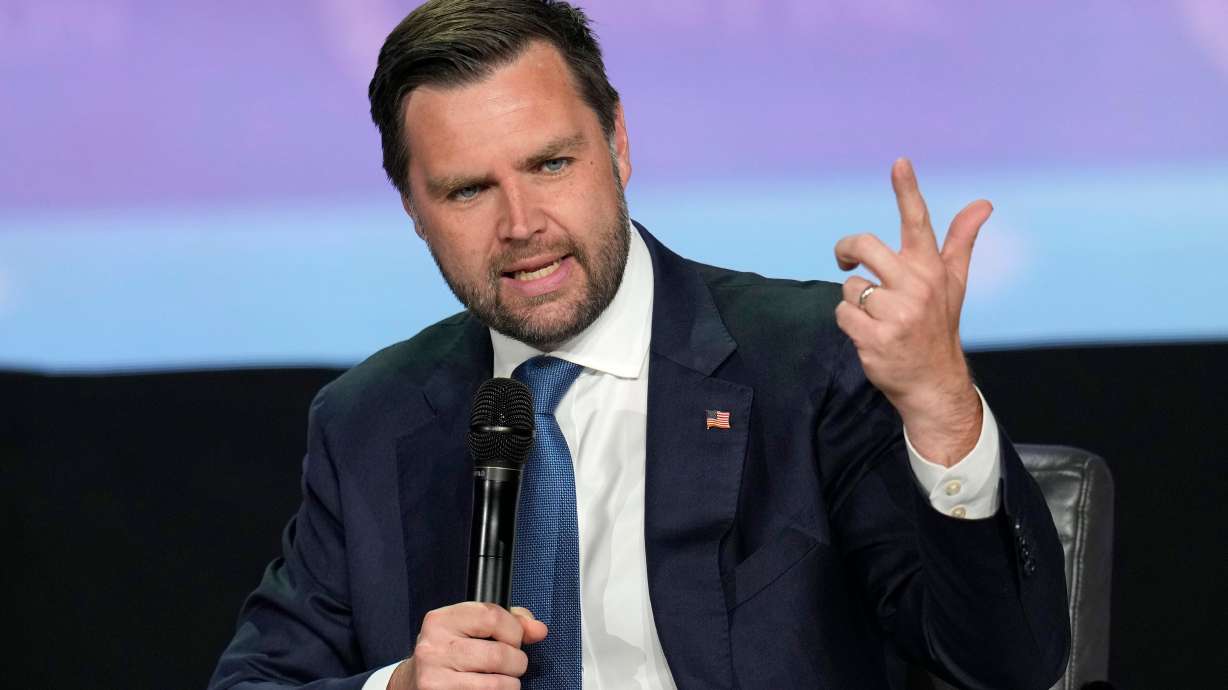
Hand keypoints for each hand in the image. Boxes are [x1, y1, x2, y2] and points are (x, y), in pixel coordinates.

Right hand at [388, 603, 546, 689]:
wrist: (414, 683)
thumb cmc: (450, 652)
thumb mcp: (471, 628)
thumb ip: (509, 622)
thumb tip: (538, 630)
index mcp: (440, 621)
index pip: (493, 616)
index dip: (514, 630)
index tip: (514, 639)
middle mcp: (433, 648)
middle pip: (499, 654)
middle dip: (517, 662)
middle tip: (512, 665)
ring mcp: (435, 679)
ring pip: (497, 684)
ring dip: (510, 684)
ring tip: (502, 680)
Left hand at [833, 158, 989, 465]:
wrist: (933, 383)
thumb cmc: (938, 326)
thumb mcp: (953, 283)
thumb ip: (960, 241)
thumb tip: (984, 203)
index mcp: (931, 270)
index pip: (919, 222)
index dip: (907, 190)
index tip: (899, 162)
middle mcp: (917, 287)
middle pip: (864, 246)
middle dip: (847, 250)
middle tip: (846, 260)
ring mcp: (897, 314)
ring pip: (850, 286)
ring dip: (855, 301)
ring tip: (878, 318)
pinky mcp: (876, 338)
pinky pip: (842, 313)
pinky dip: (849, 323)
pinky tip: (869, 334)